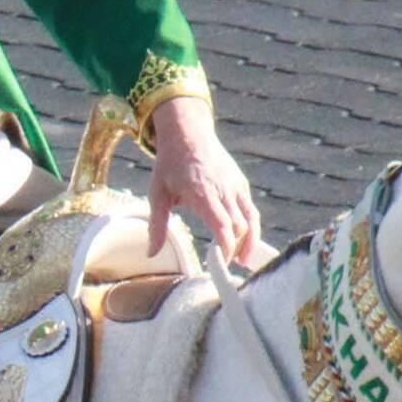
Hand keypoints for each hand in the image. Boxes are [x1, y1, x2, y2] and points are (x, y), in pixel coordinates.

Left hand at [148, 90, 265, 269]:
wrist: (188, 134)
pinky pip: (250, 209)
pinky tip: (243, 241)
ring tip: (244, 261)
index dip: (225, 246)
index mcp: (203, 193)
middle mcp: (223, 190)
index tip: (221, 263)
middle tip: (228, 268)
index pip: (222, 224)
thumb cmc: (170, 165)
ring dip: (250, 241)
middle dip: (237, 249)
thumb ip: (157, 225)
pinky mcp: (240, 183)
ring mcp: (235, 186)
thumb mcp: (157, 194)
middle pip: (239, 226)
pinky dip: (250, 227)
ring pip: (251, 219)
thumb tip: (151, 254)